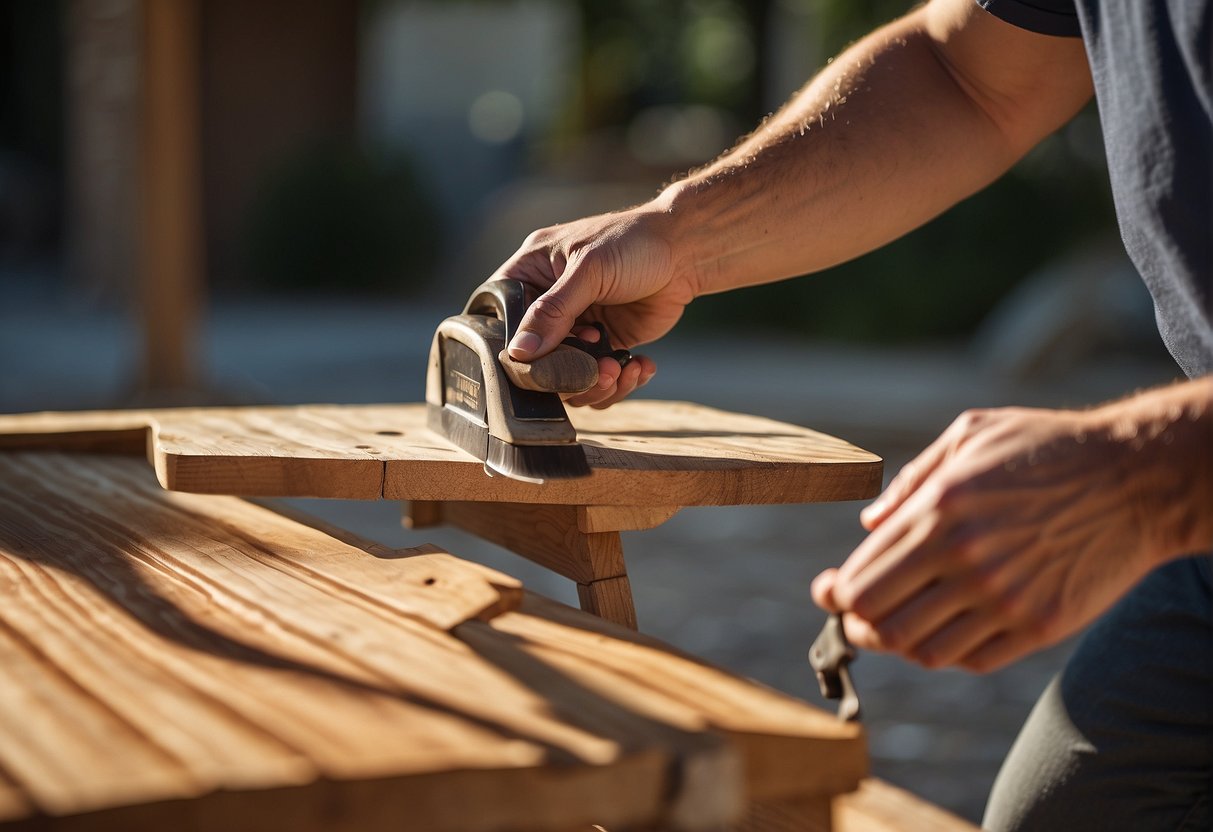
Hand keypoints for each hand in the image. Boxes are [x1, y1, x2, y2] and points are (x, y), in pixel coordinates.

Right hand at [492, 203, 696, 407]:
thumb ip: (553, 311)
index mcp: (530, 273)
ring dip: (596, 384)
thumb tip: (519, 352)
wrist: (686, 251)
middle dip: (567, 372)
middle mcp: (547, 305)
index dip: (517, 349)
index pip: (503, 320)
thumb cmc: (633, 242)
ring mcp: (576, 329)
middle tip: (599, 367)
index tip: (542, 364)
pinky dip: (620, 383)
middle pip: (535, 359)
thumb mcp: (589, 270)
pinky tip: (640, 366)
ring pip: (568, 378)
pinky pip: (600, 380)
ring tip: (620, 369)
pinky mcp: (606, 346)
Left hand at [811, 392, 1209, 672]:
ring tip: (893, 624)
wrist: (1138, 477)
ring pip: (922, 651)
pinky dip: (945, 652)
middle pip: (881, 622)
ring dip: (897, 643)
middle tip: (855, 615)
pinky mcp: (1041, 625)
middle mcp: (967, 559)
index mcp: (940, 510)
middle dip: (856, 622)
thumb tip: (868, 525)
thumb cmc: (1047, 447)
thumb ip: (912, 481)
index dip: (834, 594)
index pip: (861, 580)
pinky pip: (972, 660)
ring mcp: (1006, 598)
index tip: (829, 591)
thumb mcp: (971, 434)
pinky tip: (941, 628)